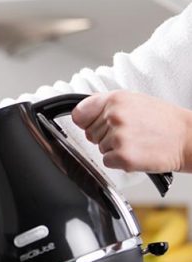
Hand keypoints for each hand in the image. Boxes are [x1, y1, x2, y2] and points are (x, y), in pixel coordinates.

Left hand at [71, 90, 191, 172]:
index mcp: (115, 99)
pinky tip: (136, 153)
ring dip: (114, 148)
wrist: (189, 138)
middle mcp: (114, 116)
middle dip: (106, 136)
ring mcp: (118, 136)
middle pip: (90, 133)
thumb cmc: (165, 121)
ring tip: (137, 142)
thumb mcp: (134, 101)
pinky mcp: (123, 156)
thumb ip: (106, 105)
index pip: (80, 114)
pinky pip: (107, 161)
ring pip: (99, 147)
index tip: (92, 124)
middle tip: (131, 133)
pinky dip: (119, 161)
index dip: (86, 122)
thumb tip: (81, 114)